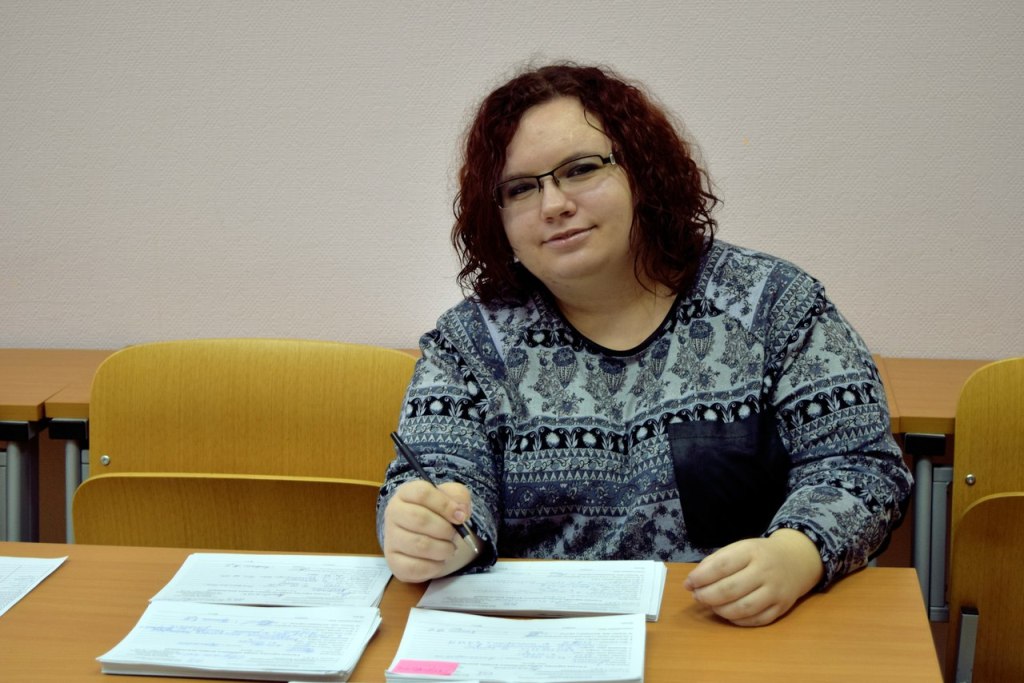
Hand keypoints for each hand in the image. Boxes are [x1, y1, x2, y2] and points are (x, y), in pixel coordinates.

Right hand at [382, 479, 477, 582]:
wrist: (430, 536)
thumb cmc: (440, 513)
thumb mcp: (452, 497)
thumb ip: (459, 496)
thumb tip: (461, 513)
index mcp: (406, 493)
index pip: (422, 493)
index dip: (445, 505)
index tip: (461, 517)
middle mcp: (393, 513)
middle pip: (420, 519)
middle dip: (445, 529)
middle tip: (454, 535)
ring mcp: (390, 538)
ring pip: (419, 545)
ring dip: (443, 549)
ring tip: (450, 548)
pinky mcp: (393, 561)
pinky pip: (415, 567)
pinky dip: (435, 566)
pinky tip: (439, 561)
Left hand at [683, 529, 823, 625]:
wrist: (797, 560)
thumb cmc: (760, 554)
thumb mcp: (740, 548)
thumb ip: (715, 562)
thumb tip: (691, 582)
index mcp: (751, 551)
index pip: (722, 565)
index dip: (701, 577)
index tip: (688, 583)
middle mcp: (765, 571)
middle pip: (730, 589)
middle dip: (707, 596)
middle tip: (697, 596)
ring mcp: (775, 591)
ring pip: (743, 608)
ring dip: (720, 610)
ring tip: (711, 606)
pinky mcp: (782, 608)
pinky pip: (756, 620)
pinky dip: (738, 620)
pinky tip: (728, 614)